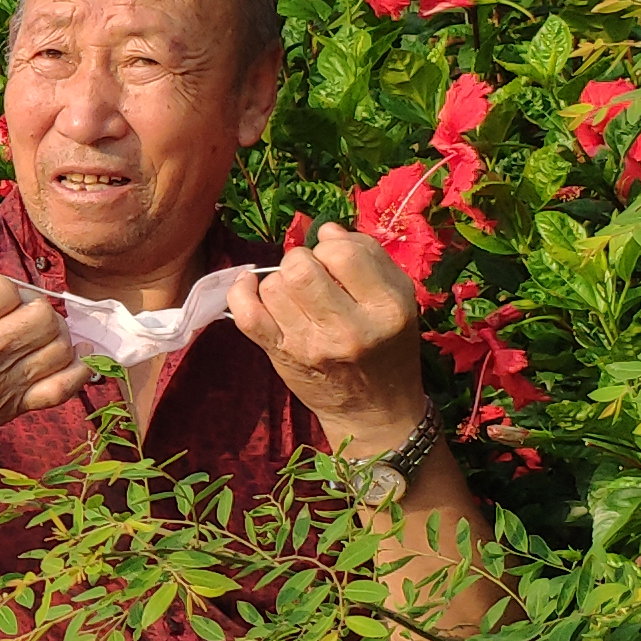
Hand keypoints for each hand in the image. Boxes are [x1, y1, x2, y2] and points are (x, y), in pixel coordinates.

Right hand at [0, 256, 88, 452]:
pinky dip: (80, 371)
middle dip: (34, 305)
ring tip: (39, 332)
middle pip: (40, 313)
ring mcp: (3, 381)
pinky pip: (62, 388)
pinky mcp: (14, 407)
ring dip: (57, 332)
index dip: (4, 286)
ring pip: (58, 344)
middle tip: (19, 312)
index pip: (6, 287)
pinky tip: (80, 356)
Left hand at [224, 225, 430, 453]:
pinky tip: (251, 287)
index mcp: (387, 307)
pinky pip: (246, 314)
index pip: (344, 253)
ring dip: (279, 280)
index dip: (333, 247)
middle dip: (301, 260)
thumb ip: (368, 256)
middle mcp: (349, 328)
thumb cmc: (387, 346)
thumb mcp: (399, 298)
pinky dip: (241, 293)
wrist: (374, 410)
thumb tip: (325, 230)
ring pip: (273, 285)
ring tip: (295, 293)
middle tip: (312, 276)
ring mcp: (310, 345)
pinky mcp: (281, 356)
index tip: (336, 262)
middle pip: (301, 267)